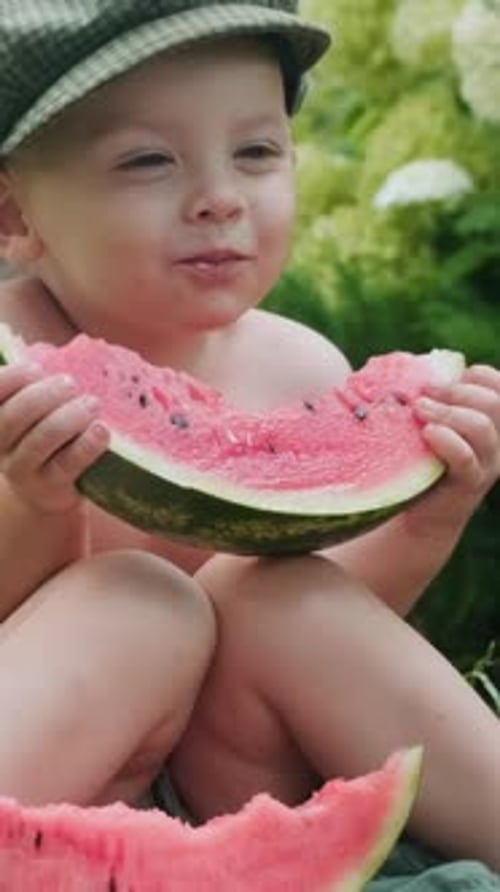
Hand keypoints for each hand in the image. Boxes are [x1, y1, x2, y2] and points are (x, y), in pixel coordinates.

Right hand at [0, 362, 108, 512]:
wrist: (49, 493)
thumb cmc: (45, 439)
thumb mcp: (33, 414)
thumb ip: (33, 388)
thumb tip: (48, 349)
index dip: (10, 378)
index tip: (36, 368)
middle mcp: (0, 448)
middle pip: (13, 418)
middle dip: (44, 395)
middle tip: (71, 383)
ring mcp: (23, 472)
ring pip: (40, 441)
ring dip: (68, 417)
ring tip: (92, 403)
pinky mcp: (50, 489)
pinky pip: (66, 464)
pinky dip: (86, 444)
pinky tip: (101, 430)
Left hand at [410, 363, 499, 530]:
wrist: (426, 511)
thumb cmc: (427, 459)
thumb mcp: (436, 425)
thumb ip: (436, 400)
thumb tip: (410, 369)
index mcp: (494, 422)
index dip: (477, 376)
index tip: (446, 378)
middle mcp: (499, 441)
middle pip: (494, 402)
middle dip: (456, 391)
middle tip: (423, 393)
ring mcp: (489, 463)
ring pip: (482, 427)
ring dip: (448, 412)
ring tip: (419, 409)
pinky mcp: (472, 483)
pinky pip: (466, 457)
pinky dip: (446, 440)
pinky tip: (426, 432)